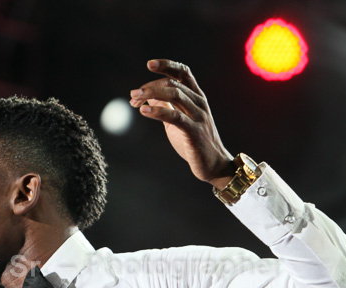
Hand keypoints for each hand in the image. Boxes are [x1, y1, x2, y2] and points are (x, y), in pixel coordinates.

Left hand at [129, 59, 233, 187]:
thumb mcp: (177, 120)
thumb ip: (166, 106)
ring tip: (134, 99)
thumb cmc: (194, 141)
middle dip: (150, 86)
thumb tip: (148, 95)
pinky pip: (175, 116)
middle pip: (173, 84)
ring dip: (151, 94)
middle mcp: (199, 103)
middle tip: (133, 94)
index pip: (183, 73)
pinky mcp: (194, 131)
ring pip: (175, 95)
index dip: (167, 65)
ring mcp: (198, 116)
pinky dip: (158, 111)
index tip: (149, 64)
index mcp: (196, 97)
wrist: (213, 164)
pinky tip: (144, 111)